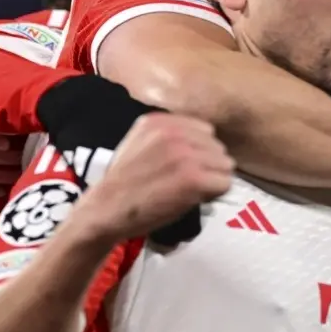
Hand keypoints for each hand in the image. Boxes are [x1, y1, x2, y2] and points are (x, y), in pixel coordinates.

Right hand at [76, 113, 233, 242]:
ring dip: (212, 180)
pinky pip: (225, 184)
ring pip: (225, 166)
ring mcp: (186, 154)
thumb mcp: (140, 142)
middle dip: (208, 166)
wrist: (105, 211)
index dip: (199, 152)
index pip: (206, 131)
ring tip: (188, 191)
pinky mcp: (194, 178)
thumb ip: (169, 135)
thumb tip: (206, 138)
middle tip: (185, 183)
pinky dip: (213, 195)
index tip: (181, 168)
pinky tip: (192, 199)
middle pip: (219, 148)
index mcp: (161, 121)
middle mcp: (175, 132)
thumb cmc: (124, 183)